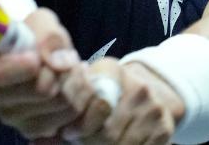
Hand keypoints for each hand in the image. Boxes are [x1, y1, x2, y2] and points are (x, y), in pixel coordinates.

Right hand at [0, 8, 85, 139]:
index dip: (21, 66)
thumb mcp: (40, 22)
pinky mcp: (31, 130)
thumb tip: (58, 63)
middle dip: (63, 70)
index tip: (36, 57)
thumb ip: (48, 35)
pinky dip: (79, 99)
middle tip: (68, 57)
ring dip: (75, 82)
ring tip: (72, 68)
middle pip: (40, 89)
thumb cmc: (31, 35)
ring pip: (60, 103)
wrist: (34, 54)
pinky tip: (74, 86)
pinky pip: (69, 118)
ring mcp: (10, 117)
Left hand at [62, 57, 185, 144]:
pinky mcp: (165, 128)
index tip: (68, 133)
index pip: (97, 104)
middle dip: (89, 141)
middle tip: (79, 142)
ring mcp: (154, 108)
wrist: (149, 92)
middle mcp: (139, 87)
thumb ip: (71, 99)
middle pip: (108, 131)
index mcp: (114, 70)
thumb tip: (43, 132)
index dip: (80, 125)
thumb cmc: (107, 91)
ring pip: (122, 144)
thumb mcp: (90, 84)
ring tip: (95, 143)